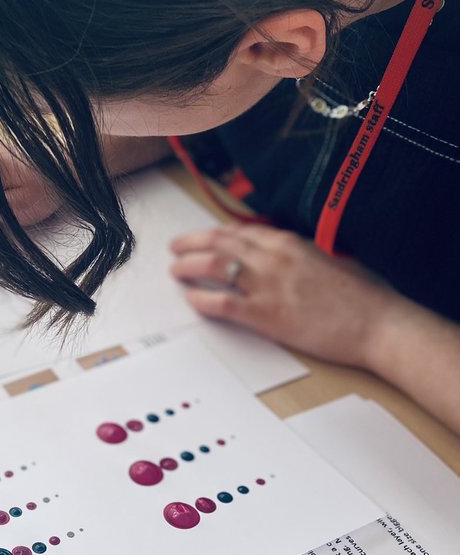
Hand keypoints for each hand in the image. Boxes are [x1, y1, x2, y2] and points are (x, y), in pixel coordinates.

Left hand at [169, 224, 398, 367]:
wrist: (378, 323)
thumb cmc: (364, 295)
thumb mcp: (331, 259)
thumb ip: (302, 255)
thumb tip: (287, 257)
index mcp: (290, 242)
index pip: (242, 230)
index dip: (217, 233)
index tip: (206, 237)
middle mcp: (274, 258)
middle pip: (220, 242)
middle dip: (192, 242)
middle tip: (176, 247)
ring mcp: (268, 286)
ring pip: (214, 267)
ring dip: (189, 266)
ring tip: (176, 270)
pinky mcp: (266, 315)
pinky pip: (223, 303)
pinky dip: (202, 300)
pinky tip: (192, 300)